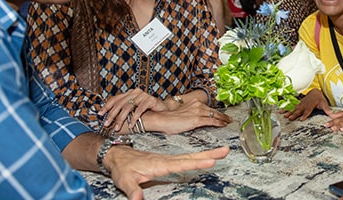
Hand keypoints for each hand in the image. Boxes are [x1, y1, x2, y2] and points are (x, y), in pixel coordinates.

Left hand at [99, 89, 167, 132]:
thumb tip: (109, 119)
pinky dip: (134, 118)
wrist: (163, 109)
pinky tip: (131, 125)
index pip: (115, 98)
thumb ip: (124, 110)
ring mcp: (143, 95)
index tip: (100, 114)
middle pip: (120, 103)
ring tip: (117, 127)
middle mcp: (135, 92)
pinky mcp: (151, 100)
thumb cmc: (147, 111)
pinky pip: (140, 109)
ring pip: (128, 106)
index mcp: (130, 93)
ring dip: (121, 118)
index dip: (107, 106)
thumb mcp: (133, 109)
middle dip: (112, 115)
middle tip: (107, 124)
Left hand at [107, 145, 229, 199]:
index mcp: (159, 164)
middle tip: (226, 151)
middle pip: (192, 157)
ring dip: (207, 154)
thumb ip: (133, 190)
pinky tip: (205, 157)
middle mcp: (166, 160)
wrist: (116, 155)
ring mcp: (168, 159)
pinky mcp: (167, 161)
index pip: (182, 164)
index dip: (197, 163)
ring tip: (222, 152)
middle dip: (210, 154)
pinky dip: (198, 157)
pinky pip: (186, 158)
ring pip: (190, 156)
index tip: (212, 161)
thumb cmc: (121, 167)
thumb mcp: (124, 181)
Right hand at [149, 98, 232, 133]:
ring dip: (223, 119)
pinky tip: (223, 125)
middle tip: (229, 119)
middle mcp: (197, 105)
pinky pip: (211, 121)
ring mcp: (198, 112)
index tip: (223, 115)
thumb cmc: (170, 118)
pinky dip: (219, 123)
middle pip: (214, 110)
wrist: (162, 119)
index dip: (217, 112)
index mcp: (194, 102)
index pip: (209, 108)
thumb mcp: (184, 113)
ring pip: (215, 115)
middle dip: (223, 115)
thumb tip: (198, 119)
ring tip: (228, 122)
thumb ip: (192, 114)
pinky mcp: (196, 120)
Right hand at [281, 89, 331, 120]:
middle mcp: (304, 104)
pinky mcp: (297, 103)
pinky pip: (290, 106)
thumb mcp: (324, 103)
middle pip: (299, 110)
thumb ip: (327, 109)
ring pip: (293, 108)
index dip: (305, 114)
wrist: (315, 92)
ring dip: (288, 112)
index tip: (301, 119)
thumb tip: (332, 115)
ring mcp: (300, 103)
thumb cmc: (320, 98)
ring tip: (284, 116)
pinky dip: (285, 108)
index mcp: (311, 104)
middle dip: (294, 114)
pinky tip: (281, 111)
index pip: (308, 110)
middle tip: (289, 118)